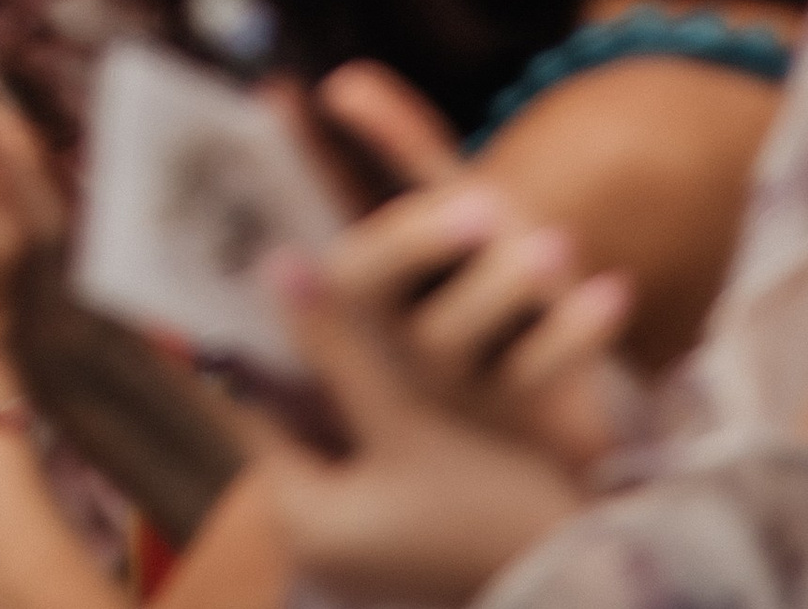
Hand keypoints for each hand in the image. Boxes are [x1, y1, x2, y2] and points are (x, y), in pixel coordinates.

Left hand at [256, 248, 591, 601]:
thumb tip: (278, 266)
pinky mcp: (398, 525)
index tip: (260, 259)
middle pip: (293, 410)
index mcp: (299, 517)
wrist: (586, 582)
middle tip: (307, 260)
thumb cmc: (491, 513)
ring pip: (333, 421)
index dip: (255, 331)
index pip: (247, 403)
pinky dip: (374, 397)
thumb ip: (338, 350)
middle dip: (307, 343)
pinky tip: (390, 343)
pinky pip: (367, 442)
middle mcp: (317, 533)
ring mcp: (358, 534)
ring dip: (344, 364)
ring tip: (347, 285)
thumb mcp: (407, 424)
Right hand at [312, 65, 637, 470]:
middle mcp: (387, 334)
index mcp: (359, 284)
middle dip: (419, 239)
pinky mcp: (513, 410)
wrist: (531, 372)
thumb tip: (341, 80)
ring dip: (505, 284)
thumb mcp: (439, 208)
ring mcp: (446, 379)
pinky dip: (576, 331)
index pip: (335, 236)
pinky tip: (614, 288)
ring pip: (457, 335)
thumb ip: (397, 147)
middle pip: (378, 291)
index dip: (326, 184)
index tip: (339, 121)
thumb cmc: (468, 271)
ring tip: (558, 241)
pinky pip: (538, 371)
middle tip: (479, 201)